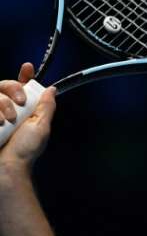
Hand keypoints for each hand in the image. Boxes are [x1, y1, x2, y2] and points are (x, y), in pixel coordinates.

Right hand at [0, 63, 55, 179]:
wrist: (6, 168)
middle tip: (19, 103)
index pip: (22, 88)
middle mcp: (6, 110)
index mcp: (23, 110)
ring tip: (6, 122)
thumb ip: (46, 107)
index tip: (27, 67)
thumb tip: (52, 89)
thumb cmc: (24, 151)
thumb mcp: (41, 127)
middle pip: (4, 85)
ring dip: (2, 105)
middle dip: (13, 89)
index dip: (24, 76)